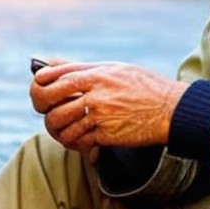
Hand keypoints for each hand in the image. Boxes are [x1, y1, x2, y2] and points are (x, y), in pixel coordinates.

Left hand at [30, 58, 187, 153]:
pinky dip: (76, 143)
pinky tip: (83, 142)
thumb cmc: (145, 86)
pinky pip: (78, 141)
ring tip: (65, 131)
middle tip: (48, 113)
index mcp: (96, 73)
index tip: (38, 89)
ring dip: (58, 130)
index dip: (39, 84)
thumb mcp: (116, 68)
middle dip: (42, 109)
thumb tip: (53, 65)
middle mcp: (95, 92)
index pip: (54, 77)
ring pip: (60, 124)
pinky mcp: (106, 134)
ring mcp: (99, 114)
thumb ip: (86, 68)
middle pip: (49, 101)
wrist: (172, 110)